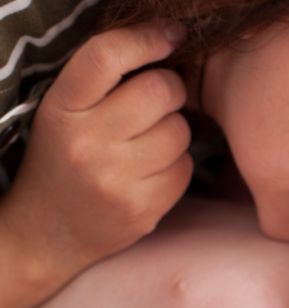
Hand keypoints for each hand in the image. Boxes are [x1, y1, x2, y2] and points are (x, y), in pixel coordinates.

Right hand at [1, 22, 192, 307]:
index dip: (146, 39)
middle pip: (160, 91)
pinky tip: (153, 171)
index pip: (106, 57)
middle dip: (170, 89)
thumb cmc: (62, 162)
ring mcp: (116, 180)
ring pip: (179, 130)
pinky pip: (184, 167)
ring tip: (149, 142)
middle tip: (159, 101)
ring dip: (175, 130)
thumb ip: (105, 84)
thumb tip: (168, 48)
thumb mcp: (64, 114)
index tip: (170, 36)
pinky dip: (177, 164)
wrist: (48, 233)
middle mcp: (87, 143)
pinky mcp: (142, 209)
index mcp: (62, 109)